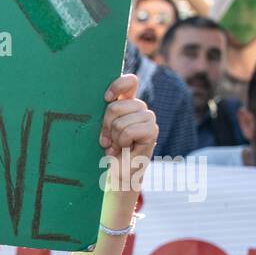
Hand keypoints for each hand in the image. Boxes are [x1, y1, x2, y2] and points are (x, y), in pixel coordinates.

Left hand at [99, 73, 155, 195]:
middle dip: (106, 126)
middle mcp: (139, 108)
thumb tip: (106, 101)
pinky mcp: (152, 130)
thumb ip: (106, 114)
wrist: (119, 172)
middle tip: (107, 140)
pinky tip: (126, 148)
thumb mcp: (103, 129)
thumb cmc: (108, 150)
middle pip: (115, 106)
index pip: (130, 82)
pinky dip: (123, 142)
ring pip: (120, 121)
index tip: (106, 98)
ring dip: (114, 137)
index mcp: (127, 103)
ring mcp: (148, 118)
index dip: (118, 86)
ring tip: (117, 145)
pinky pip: (129, 131)